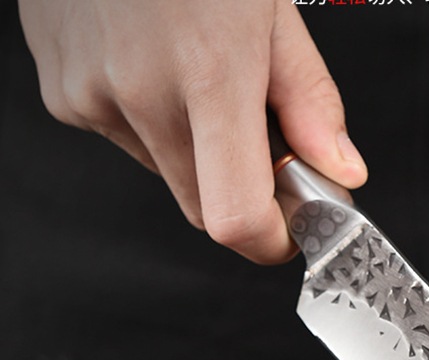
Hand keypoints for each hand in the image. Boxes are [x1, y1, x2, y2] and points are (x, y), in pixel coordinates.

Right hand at [18, 0, 367, 263]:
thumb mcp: (273, 9)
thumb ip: (311, 103)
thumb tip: (341, 172)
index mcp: (208, 72)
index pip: (236, 219)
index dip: (270, 242)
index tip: (292, 230)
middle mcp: (140, 93)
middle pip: (204, 208)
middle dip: (242, 195)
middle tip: (262, 145)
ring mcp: (91, 95)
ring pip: (168, 175)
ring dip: (198, 153)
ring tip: (199, 75)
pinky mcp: (62, 91)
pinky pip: (127, 140)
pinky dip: (155, 123)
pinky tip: (156, 64)